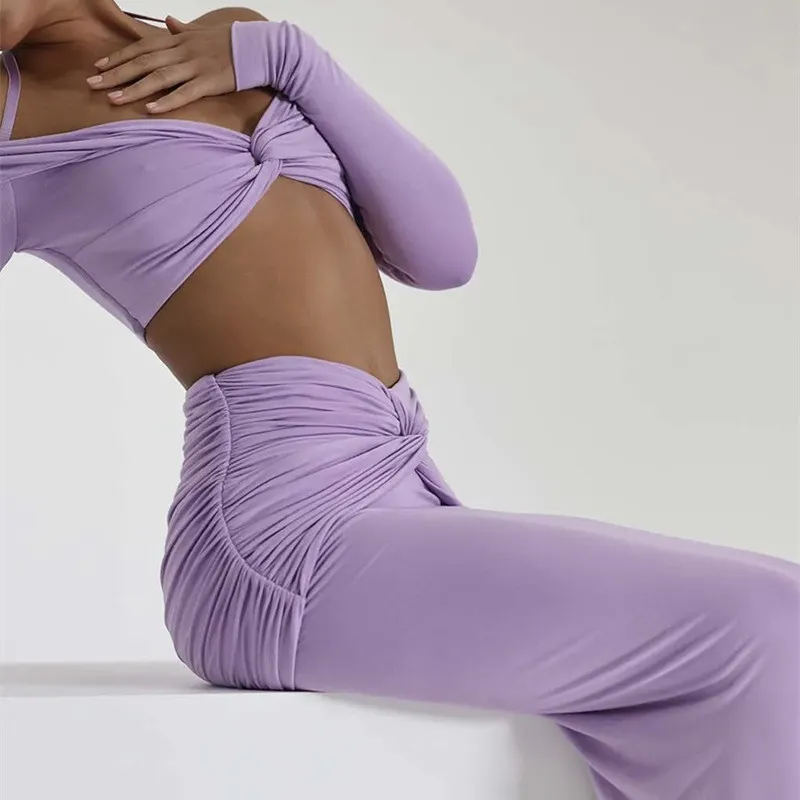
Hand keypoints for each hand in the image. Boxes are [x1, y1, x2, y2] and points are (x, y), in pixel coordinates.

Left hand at [86, 16, 235, 112]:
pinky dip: (166, 102)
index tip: (99, 67)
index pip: (141, 47)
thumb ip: (182, 29)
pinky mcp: (209, 83)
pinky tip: (150, 109)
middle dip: (116, 74)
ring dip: (134, 89)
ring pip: (158, 78)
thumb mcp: (202, 32)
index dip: (119, 57)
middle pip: (143, 63)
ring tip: (113, 99)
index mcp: (177, 39)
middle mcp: (181, 51)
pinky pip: (184, 93)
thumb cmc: (230, 41)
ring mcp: (194, 67)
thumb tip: (167, 21)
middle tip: (93, 84)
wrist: (257, 47)